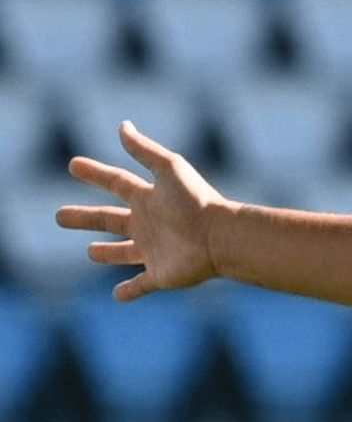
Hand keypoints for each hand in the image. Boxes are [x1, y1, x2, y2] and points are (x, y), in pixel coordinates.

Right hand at [55, 121, 235, 301]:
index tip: (73, 164)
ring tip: (91, 252)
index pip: (116, 182)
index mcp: (149, 198)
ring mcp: (154, 251)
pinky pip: (141, 285)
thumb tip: (122, 125)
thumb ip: (144, 150)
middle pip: (109, 219)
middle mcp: (149, 224)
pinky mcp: (161, 275)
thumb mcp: (169, 168)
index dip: (95, 173)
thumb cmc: (197, 201)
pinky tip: (117, 295)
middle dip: (85, 218)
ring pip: (124, 253)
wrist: (222, 238)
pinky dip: (129, 291)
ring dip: (107, 254)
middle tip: (59, 216)